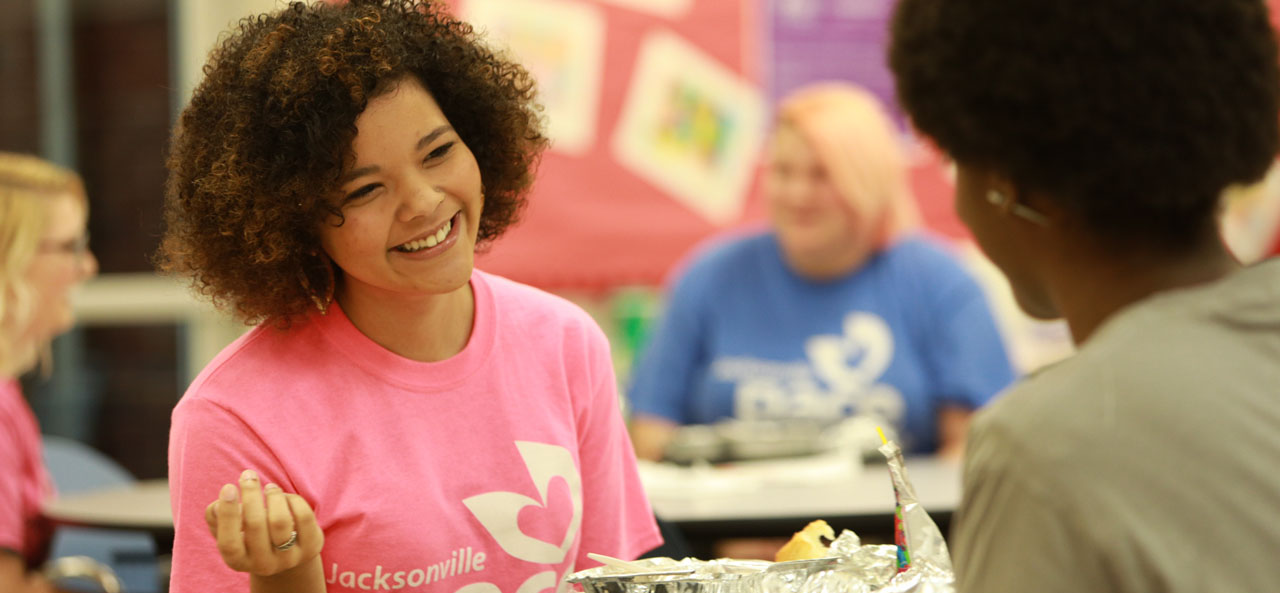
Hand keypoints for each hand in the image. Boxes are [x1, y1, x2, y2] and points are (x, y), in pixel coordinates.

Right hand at [205, 469, 323, 576]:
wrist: (286, 554)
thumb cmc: (250, 534)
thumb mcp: (229, 529)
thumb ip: (216, 517)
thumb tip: (219, 504)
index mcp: (238, 561)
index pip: (229, 542)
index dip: (227, 514)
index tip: (228, 486)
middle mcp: (263, 564)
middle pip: (256, 525)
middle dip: (250, 494)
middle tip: (248, 475)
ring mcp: (289, 558)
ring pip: (280, 520)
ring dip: (273, 496)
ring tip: (269, 488)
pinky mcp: (311, 547)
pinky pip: (303, 516)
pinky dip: (293, 500)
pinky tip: (286, 498)